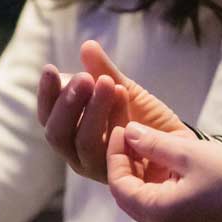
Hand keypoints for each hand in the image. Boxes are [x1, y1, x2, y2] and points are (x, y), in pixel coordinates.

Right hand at [38, 41, 184, 182]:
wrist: (175, 141)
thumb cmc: (143, 117)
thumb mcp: (122, 89)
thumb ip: (103, 71)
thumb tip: (87, 45)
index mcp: (69, 131)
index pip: (47, 115)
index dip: (46, 94)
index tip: (50, 69)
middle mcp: (76, 153)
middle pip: (57, 134)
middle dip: (67, 104)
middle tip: (84, 78)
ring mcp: (96, 167)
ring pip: (83, 141)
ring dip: (93, 110)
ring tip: (106, 83)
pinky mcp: (117, 175)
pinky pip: (111, 149)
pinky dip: (115, 121)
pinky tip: (122, 95)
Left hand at [106, 122, 221, 221]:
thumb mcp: (189, 153)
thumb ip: (154, 144)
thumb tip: (130, 132)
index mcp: (159, 213)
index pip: (119, 186)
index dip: (115, 156)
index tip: (122, 130)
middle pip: (130, 196)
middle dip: (126, 165)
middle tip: (130, 137)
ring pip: (147, 200)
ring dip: (143, 173)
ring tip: (147, 144)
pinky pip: (166, 204)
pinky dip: (159, 182)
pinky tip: (167, 161)